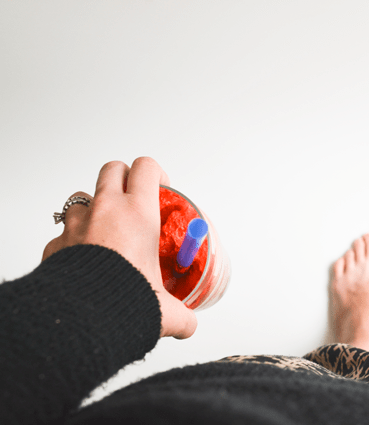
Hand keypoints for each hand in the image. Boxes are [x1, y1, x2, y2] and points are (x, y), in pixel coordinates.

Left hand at [43, 157, 196, 338]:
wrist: (80, 319)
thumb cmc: (124, 301)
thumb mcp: (165, 309)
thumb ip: (181, 315)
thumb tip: (188, 324)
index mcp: (138, 214)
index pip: (146, 168)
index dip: (156, 173)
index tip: (161, 188)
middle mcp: (106, 211)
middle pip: (112, 169)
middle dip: (123, 178)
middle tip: (134, 201)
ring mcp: (77, 225)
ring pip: (82, 198)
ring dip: (94, 208)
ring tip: (106, 232)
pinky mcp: (56, 244)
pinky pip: (64, 233)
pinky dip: (74, 241)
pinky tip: (84, 262)